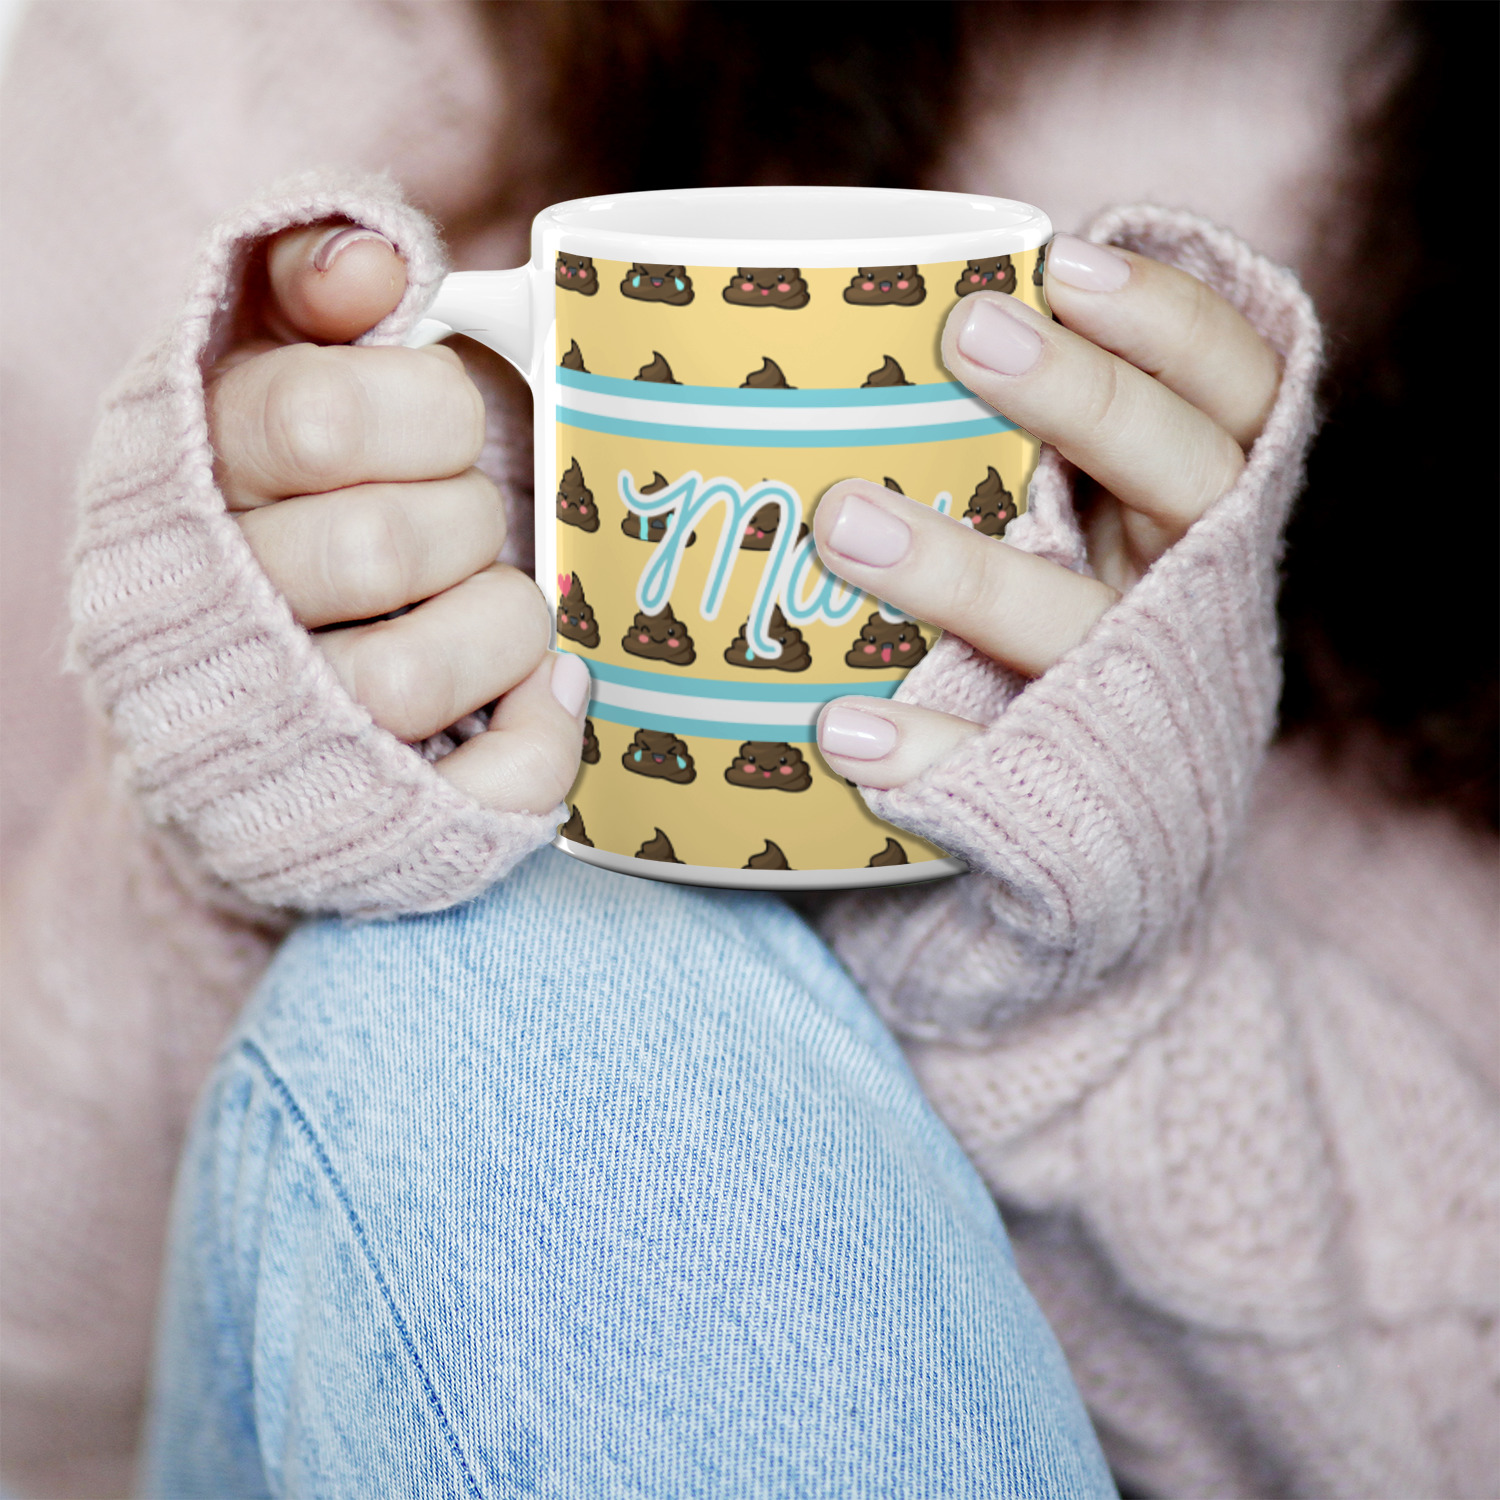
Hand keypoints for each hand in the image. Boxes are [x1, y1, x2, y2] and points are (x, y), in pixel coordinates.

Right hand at [208, 223, 587, 814]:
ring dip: (501, 624)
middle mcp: (214, 611)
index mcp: (189, 476)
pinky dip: (542, 736)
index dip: (428, 414)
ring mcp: (284, 732)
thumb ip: (306, 282)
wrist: (226, 690)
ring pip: (420, 673)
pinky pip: (488, 791)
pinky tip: (537, 692)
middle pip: (383, 546)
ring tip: (487, 607)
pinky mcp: (360, 820)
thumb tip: (380, 262)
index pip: (319, 415)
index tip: (440, 432)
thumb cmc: (287, 505)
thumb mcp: (267, 362)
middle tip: (462, 527)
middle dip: (465, 520)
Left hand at [813, 232, 1281, 788]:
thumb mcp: (1076, 523)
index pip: (1235, 391)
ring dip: (967, 574)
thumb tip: (898, 304)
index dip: (1170, 323)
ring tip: (844, 523)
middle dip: (1089, 399)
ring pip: (1080, 622)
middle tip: (970, 335)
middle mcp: (1191, 591)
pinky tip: (844, 727)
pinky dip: (928, 751)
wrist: (1107, 826)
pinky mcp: (1077, 794)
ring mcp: (1138, 696)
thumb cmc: (1053, 625)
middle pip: (1187, 478)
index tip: (1065, 260)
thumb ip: (1032, 439)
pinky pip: (1007, 769)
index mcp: (1201, 509)